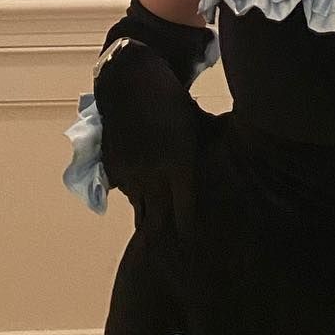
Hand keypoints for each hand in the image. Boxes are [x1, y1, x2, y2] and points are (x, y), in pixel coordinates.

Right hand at [94, 40, 201, 240]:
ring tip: (159, 236)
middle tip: (177, 255)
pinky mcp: (112, 166)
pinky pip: (125, 193)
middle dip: (168, 236)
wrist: (130, 79)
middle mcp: (152, 175)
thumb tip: (223, 169)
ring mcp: (129, 172)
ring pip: (140, 208)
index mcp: (179, 165)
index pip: (184, 214)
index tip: (195, 245)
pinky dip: (135, 197)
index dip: (189, 231)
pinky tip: (144, 199)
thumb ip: (202, 151)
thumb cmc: (172, 98)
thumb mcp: (194, 124)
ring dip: (151, 216)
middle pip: (160, 220)